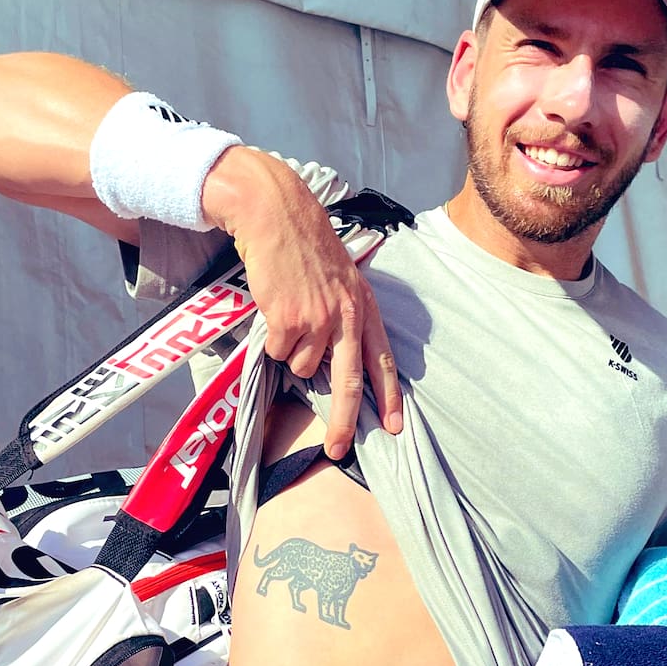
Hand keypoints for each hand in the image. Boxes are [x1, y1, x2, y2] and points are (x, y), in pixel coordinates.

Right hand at [203, 148, 402, 457]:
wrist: (276, 214)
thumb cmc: (305, 246)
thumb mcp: (341, 279)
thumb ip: (345, 317)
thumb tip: (333, 363)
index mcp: (364, 306)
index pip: (382, 359)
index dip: (389, 396)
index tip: (394, 426)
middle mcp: (346, 316)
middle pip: (348, 383)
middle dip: (345, 423)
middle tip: (339, 451)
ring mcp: (316, 319)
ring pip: (302, 367)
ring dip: (292, 351)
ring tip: (289, 315)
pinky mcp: (286, 320)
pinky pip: (277, 351)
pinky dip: (272, 338)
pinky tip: (274, 308)